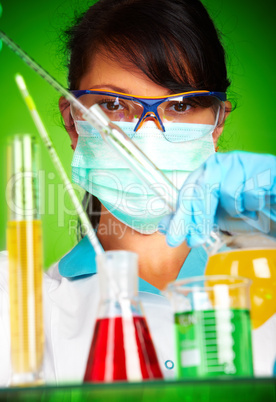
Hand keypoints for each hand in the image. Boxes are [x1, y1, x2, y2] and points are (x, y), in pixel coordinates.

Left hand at [158, 151, 275, 246]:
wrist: (275, 201)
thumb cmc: (245, 207)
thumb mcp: (215, 216)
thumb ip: (191, 219)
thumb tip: (163, 227)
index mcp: (205, 172)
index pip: (188, 193)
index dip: (181, 217)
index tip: (174, 239)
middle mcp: (220, 163)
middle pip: (202, 190)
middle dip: (198, 218)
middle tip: (197, 240)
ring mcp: (241, 162)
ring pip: (228, 191)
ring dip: (237, 209)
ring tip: (246, 209)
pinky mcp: (262, 165)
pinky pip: (251, 191)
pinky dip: (255, 203)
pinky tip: (260, 201)